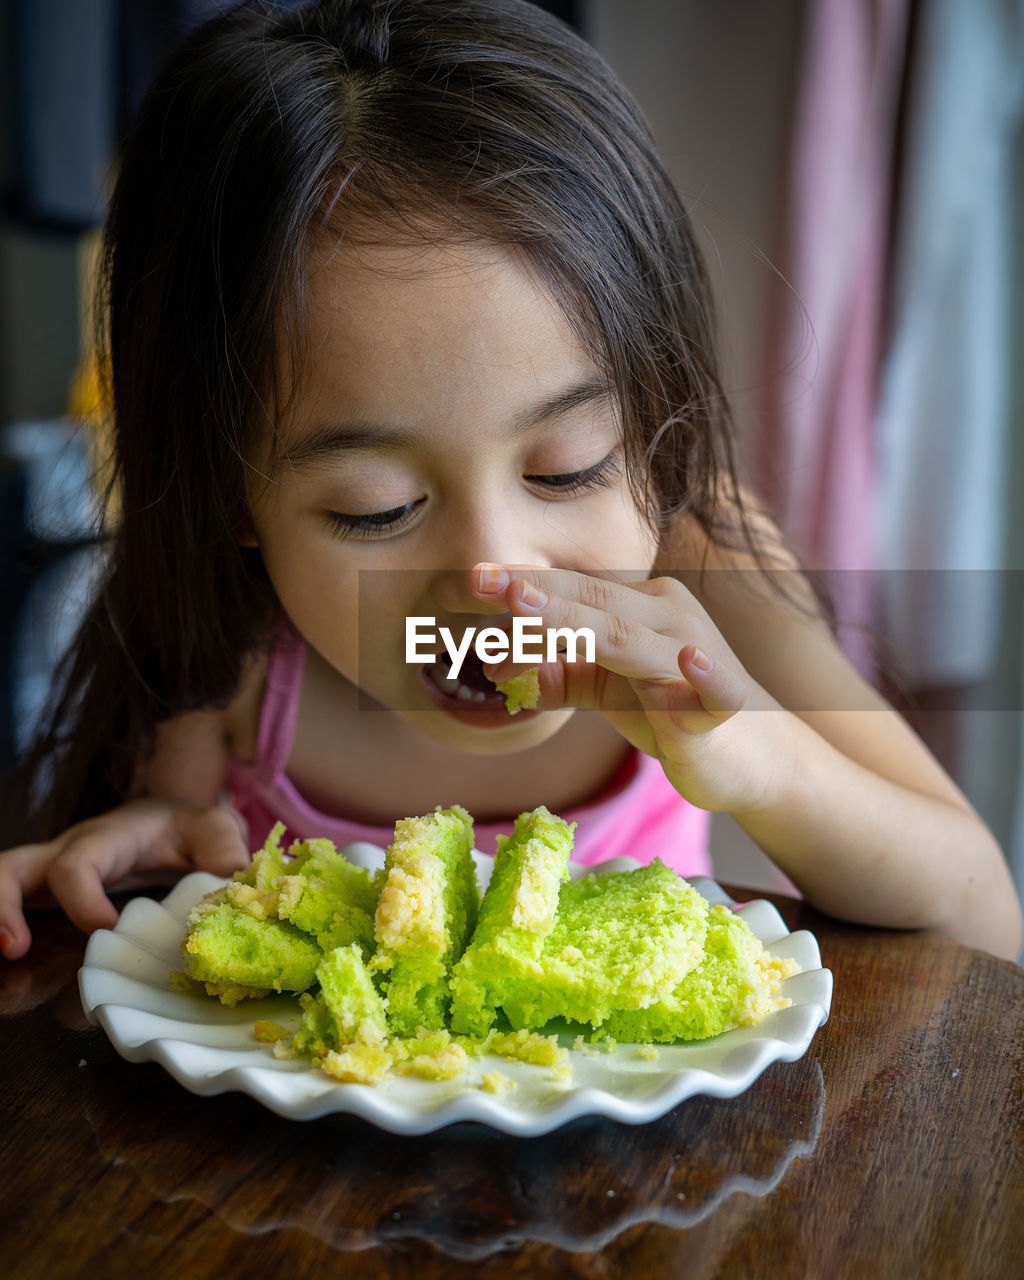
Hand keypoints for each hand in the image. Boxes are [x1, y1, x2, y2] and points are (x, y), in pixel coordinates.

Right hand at [0, 798, 250, 960]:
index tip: (106, 931)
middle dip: (1, 908)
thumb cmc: (188, 829)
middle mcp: (66, 856)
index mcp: (105, 840)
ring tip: (12, 975)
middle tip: (13, 950)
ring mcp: (50, 879)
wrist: (173, 823)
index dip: (82, 900)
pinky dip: (9, 947)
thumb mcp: (213, 829)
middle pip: (9, 869)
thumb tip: (231, 890)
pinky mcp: (47, 902)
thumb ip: (224, 853)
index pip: (75, 864)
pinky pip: (13, 917)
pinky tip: (20, 981)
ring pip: (2, 889)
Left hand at [471, 562, 782, 813]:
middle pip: (595, 603)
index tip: (472, 576)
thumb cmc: (669, 712)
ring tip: (525, 609)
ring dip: (578, 624)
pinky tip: (689, 660)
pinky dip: (704, 675)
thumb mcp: (602, 689)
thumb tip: (492, 666)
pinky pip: (715, 688)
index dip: (525, 582)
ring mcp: (698, 658)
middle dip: (536, 592)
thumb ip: (553, 676)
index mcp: (639, 607)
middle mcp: (669, 618)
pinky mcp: (722, 707)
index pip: (575, 590)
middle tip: (483, 582)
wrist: (748, 757)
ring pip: (631, 640)